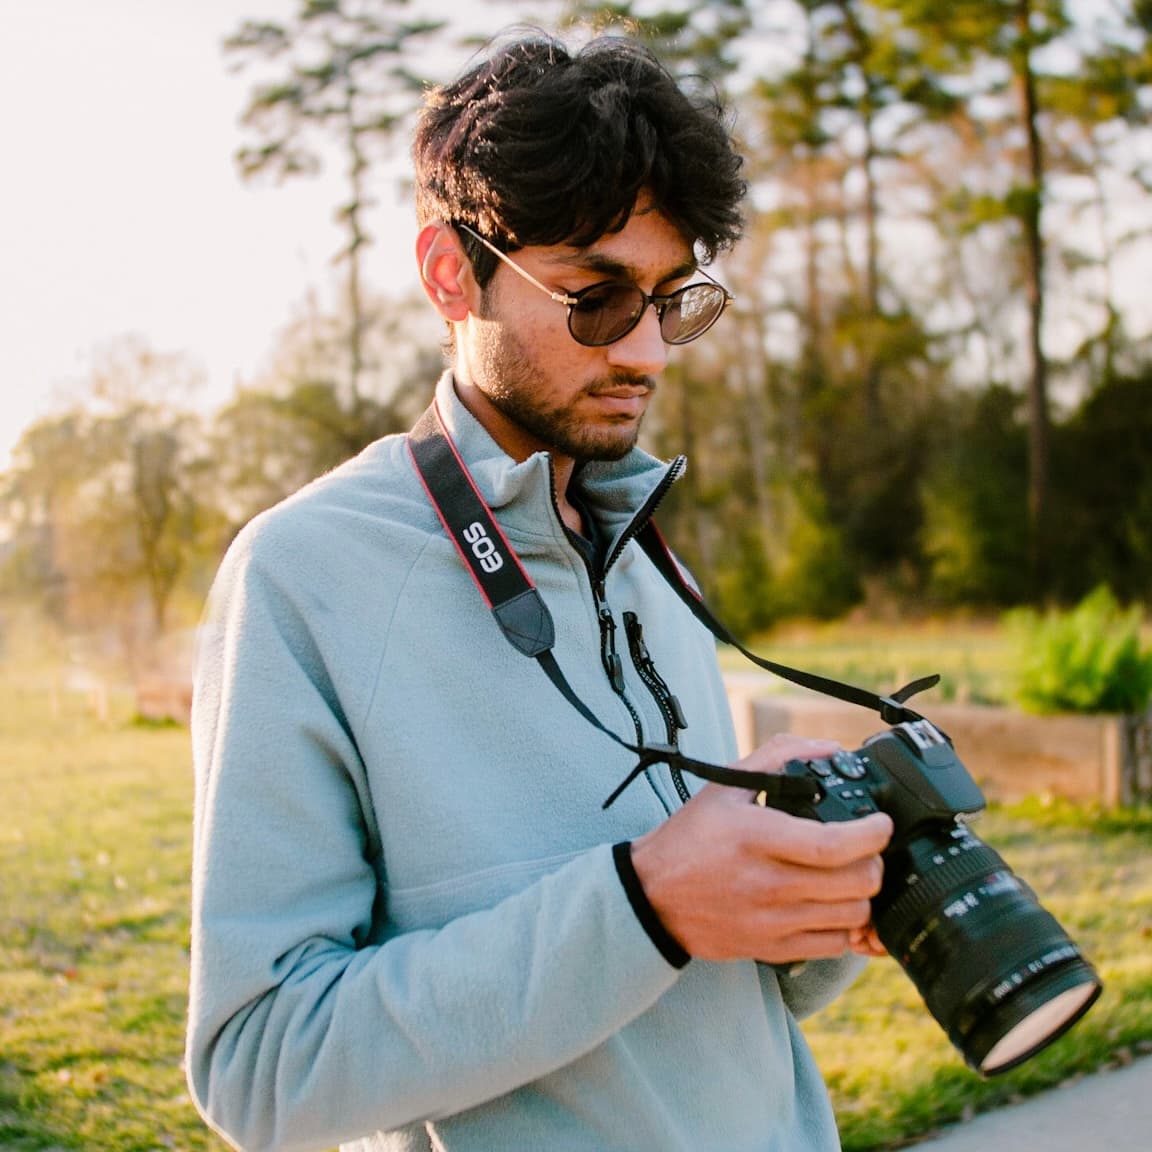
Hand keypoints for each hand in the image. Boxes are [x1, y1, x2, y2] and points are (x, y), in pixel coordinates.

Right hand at [629, 735, 893, 963]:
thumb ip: (778, 757)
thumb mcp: (725, 785)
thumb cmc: (691, 837)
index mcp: (756, 838)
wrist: (652, 896)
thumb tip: (829, 749)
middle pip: (855, 883)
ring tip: (851, 875)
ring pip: (852, 916)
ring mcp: (771, 922)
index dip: (872, 835)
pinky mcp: (772, 950)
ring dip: (863, 893)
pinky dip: (844, 925)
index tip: (881, 823)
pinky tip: (832, 904)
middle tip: (868, 848)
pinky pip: (833, 946)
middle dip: (875, 861)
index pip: (833, 845)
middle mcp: (767, 884)